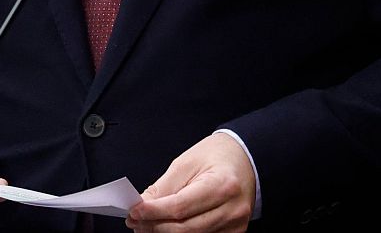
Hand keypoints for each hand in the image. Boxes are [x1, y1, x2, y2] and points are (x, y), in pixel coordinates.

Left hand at [126, 132, 255, 231]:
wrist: (246, 158)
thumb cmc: (218, 156)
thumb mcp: (187, 162)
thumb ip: (164, 187)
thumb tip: (142, 205)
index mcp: (222, 184)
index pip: (180, 207)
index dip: (153, 212)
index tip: (134, 211)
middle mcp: (233, 209)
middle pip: (185, 229)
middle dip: (155, 227)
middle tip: (135, 221)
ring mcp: (235, 225)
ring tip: (146, 226)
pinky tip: (166, 229)